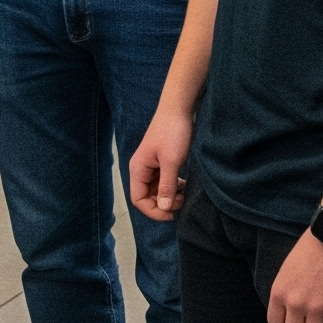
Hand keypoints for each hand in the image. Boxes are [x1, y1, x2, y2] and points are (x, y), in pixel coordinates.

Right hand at [128, 105, 192, 222]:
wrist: (179, 109)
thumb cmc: (173, 132)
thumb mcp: (172, 161)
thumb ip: (167, 186)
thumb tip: (164, 208)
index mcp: (138, 169)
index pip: (138, 200)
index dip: (153, 211)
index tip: (171, 214)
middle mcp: (142, 169)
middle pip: (148, 197)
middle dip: (164, 203)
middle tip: (181, 199)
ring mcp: (152, 166)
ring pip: (158, 191)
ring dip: (170, 196)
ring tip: (184, 192)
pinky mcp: (162, 162)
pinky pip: (165, 182)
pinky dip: (174, 187)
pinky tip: (184, 184)